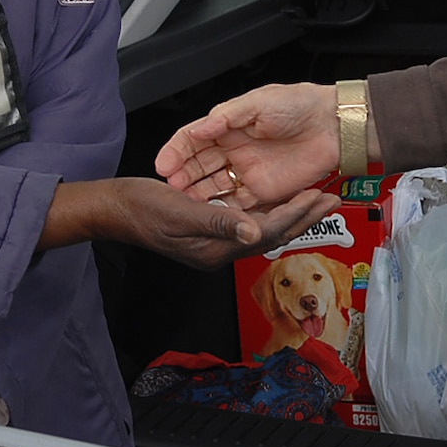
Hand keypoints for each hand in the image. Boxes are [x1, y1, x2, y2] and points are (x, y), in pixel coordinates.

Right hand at [42, 177, 339, 267]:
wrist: (115, 208)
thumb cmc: (141, 208)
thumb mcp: (180, 211)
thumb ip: (219, 221)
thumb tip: (256, 231)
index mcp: (215, 248)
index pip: (266, 233)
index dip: (294, 215)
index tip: (318, 198)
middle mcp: (220, 248)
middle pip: (271, 234)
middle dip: (303, 217)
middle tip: (332, 199)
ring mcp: (215, 241)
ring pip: (264, 229)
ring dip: (291, 214)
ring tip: (318, 199)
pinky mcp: (210, 230)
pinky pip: (249, 223)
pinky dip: (270, 211)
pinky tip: (283, 201)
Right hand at [155, 82, 354, 207]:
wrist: (333, 124)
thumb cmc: (300, 105)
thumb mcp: (258, 102)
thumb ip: (226, 116)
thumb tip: (200, 127)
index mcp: (229, 126)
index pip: (193, 140)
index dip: (176, 152)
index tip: (164, 165)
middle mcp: (235, 150)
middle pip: (199, 166)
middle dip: (183, 177)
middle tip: (171, 188)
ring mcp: (248, 171)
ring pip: (215, 187)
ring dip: (198, 195)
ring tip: (184, 203)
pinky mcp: (264, 189)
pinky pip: (239, 204)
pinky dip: (224, 209)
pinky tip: (210, 213)